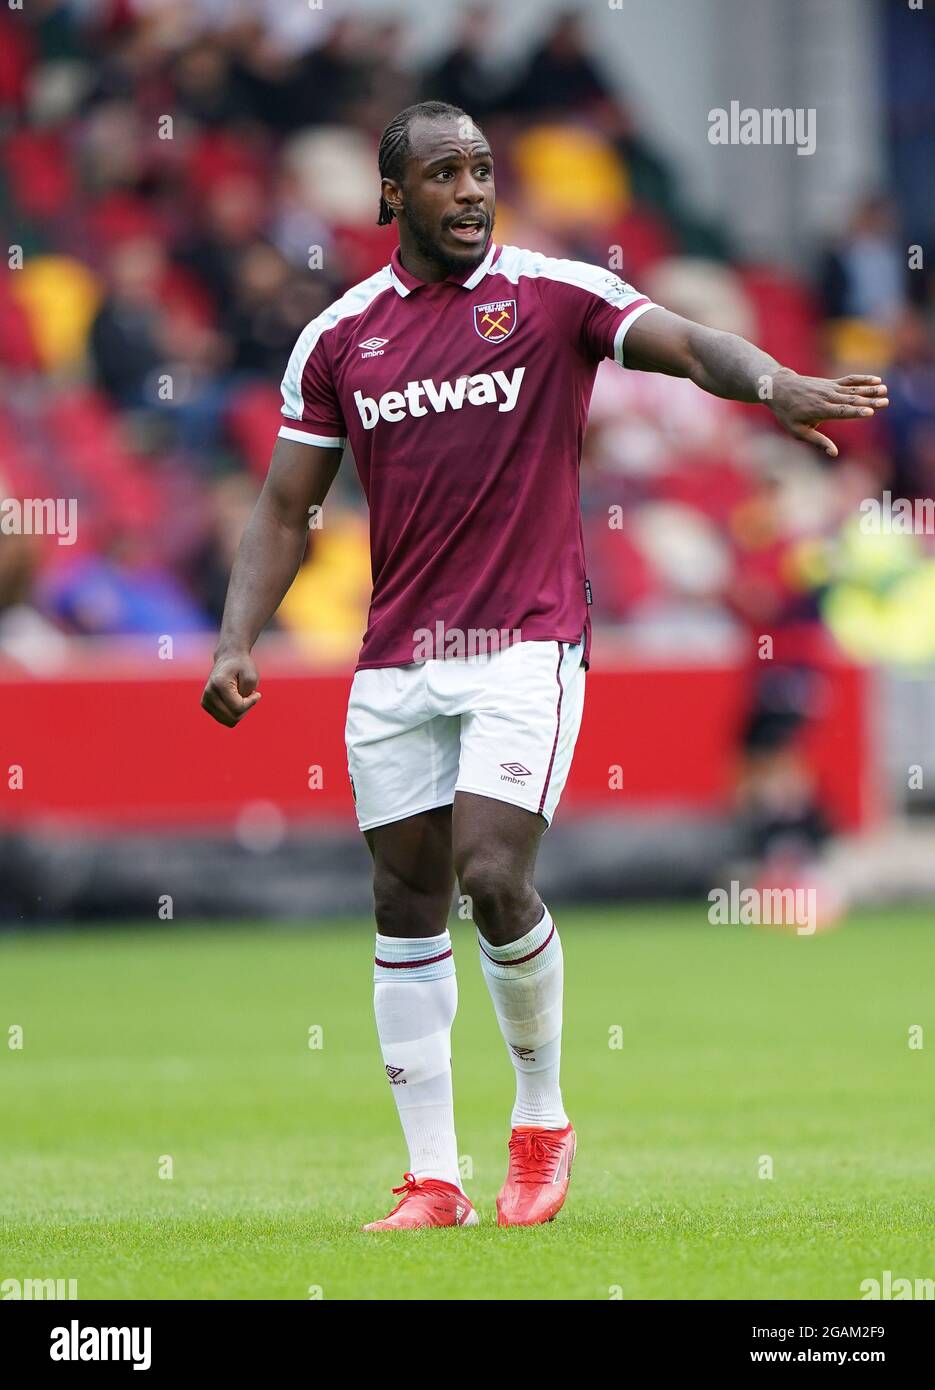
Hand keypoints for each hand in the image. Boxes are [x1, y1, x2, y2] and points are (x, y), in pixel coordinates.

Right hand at [201, 649, 260, 727]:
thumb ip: (248, 694)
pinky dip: (233, 712)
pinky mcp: (206, 705)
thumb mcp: (252, 676)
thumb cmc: (242, 665)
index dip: (251, 703)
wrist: (228, 657)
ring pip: (229, 721)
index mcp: (218, 685)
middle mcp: (208, 694)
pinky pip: (225, 719)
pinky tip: (235, 700)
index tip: (257, 693)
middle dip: (245, 709)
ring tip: (241, 696)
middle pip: (233, 718)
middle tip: (249, 695)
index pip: (238, 708)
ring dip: (240, 711)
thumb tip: (238, 712)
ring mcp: (205, 701)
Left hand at [768, 371, 888, 457]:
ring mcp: (830, 388)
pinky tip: (876, 380)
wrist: (780, 388)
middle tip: (885, 402)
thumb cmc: (788, 413)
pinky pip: (849, 380)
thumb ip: (817, 442)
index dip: (855, 412)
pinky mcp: (831, 383)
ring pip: (853, 389)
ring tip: (885, 390)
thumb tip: (834, 453)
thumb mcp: (798, 431)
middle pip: (851, 400)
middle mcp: (827, 398)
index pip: (841, 412)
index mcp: (819, 410)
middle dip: (869, 401)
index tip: (869, 412)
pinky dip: (862, 379)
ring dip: (870, 390)